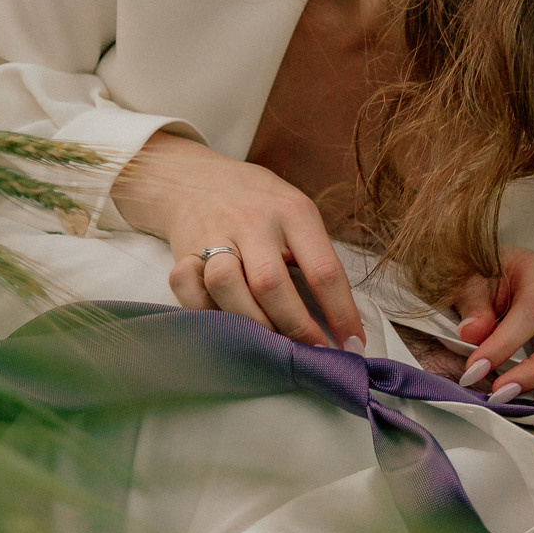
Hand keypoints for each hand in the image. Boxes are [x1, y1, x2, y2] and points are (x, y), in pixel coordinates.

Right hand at [112, 131, 366, 351]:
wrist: (193, 178)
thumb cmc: (259, 204)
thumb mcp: (296, 213)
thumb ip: (314, 256)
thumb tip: (340, 321)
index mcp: (292, 212)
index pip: (323, 270)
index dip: (341, 313)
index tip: (352, 345)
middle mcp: (251, 221)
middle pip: (271, 283)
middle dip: (295, 327)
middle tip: (310, 353)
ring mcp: (212, 235)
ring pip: (226, 286)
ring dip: (250, 323)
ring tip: (269, 343)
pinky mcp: (181, 252)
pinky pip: (187, 290)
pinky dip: (205, 313)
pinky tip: (225, 324)